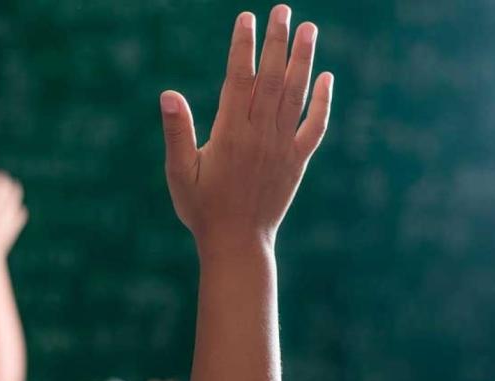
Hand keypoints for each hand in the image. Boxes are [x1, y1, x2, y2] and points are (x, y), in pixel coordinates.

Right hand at [160, 5, 332, 260]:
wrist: (236, 243)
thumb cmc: (201, 209)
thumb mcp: (178, 172)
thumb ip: (176, 132)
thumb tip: (168, 95)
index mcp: (230, 133)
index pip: (239, 78)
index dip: (243, 46)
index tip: (246, 19)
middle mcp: (261, 135)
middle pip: (273, 78)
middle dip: (277, 41)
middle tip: (282, 9)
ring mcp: (282, 147)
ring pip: (296, 94)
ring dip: (304, 59)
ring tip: (308, 28)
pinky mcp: (297, 161)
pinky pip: (315, 125)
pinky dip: (322, 100)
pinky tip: (326, 77)